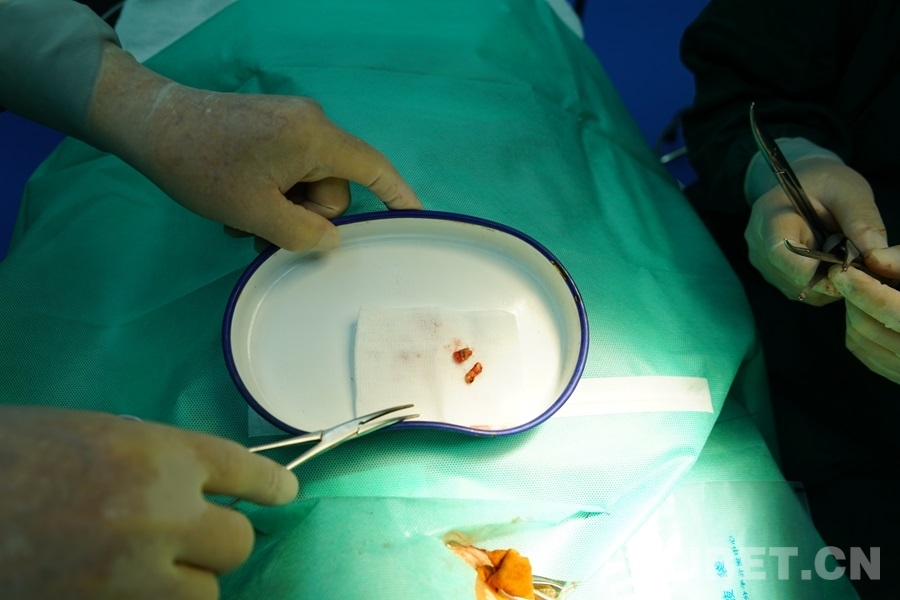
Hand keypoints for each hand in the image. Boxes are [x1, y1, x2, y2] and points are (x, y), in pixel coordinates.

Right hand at [0, 407, 297, 599]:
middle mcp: (161, 513)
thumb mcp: (94, 437)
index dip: (269, 485)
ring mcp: (133, 574)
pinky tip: (124, 590)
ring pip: (204, 596)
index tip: (284, 495)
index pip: (243, 470)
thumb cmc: (13, 454)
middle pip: (234, 543)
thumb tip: (192, 488)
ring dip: (187, 587)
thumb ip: (153, 463)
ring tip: (153, 574)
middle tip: (193, 542)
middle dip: (218, 544)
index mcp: (159, 455)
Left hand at [86, 44, 421, 251]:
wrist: (149, 125)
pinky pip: (287, 172)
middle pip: (332, 188)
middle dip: (306, 218)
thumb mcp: (255, 211)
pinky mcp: (269, 131)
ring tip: (241, 224)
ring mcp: (288, 126)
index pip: (372, 168)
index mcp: (315, 137)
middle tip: (264, 236)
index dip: (398, 196)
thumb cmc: (203, 167)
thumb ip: (302, 233)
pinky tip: (237, 209)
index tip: (415, 220)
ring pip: (306, 186)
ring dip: (282, 212)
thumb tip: (330, 241)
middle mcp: (310, 125)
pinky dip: (271, 196)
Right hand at [744, 157, 884, 304]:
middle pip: (796, 280)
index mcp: (770, 219)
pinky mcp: (776, 277)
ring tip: (840, 253)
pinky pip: (804, 292)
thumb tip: (878, 260)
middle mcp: (759, 248)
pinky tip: (832, 261)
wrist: (803, 186)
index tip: (847, 263)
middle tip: (854, 254)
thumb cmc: (825, 183)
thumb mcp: (849, 194)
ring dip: (830, 280)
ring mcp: (764, 266)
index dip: (817, 267)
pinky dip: (825, 283)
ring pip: (801, 291)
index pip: (782, 256)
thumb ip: (863, 224)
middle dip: (832, 275)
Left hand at [830, 250, 899, 383]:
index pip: (892, 312)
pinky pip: (861, 350)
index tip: (840, 270)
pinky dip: (857, 327)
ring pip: (858, 338)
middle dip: (853, 298)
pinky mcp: (895, 375)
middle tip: (853, 277)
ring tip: (866, 292)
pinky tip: (869, 311)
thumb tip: (872, 259)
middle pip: (867, 325)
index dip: (862, 290)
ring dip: (853, 311)